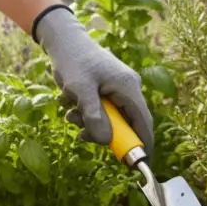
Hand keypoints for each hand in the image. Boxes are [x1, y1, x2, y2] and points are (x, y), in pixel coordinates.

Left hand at [35, 5, 154, 155]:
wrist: (63, 40)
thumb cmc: (73, 61)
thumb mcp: (80, 90)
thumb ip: (93, 116)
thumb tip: (105, 141)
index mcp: (128, 87)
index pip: (143, 122)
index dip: (142, 144)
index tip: (138, 165)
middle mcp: (127, 88)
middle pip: (125, 123)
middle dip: (103, 132)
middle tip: (82, 134)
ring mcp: (117, 88)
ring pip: (109, 118)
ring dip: (89, 122)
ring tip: (70, 114)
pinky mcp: (106, 89)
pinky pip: (100, 110)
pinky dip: (86, 112)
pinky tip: (70, 102)